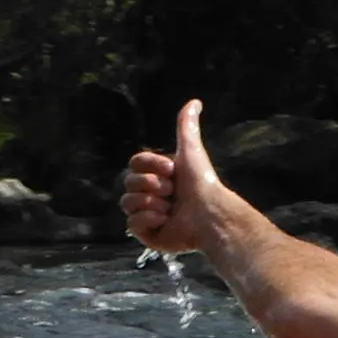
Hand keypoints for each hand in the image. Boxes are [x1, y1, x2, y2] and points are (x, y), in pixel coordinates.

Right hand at [120, 98, 222, 254]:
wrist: (210, 214)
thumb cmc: (202, 183)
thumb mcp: (191, 150)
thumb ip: (187, 126)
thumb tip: (195, 102)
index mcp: (158, 175)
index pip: (134, 163)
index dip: (150, 166)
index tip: (171, 169)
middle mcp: (151, 194)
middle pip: (128, 183)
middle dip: (151, 185)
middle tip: (172, 191)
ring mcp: (148, 215)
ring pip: (127, 203)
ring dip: (149, 203)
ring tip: (169, 208)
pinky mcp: (149, 235)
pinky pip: (131, 225)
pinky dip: (147, 220)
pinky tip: (165, 220)